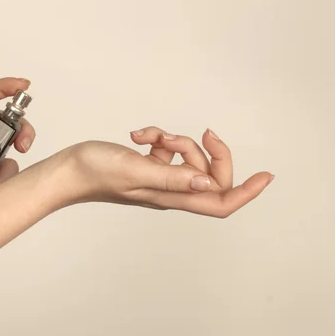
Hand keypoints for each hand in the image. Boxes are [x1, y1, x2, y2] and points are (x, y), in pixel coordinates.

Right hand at [58, 126, 272, 217]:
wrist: (69, 170)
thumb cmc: (95, 173)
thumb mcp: (136, 171)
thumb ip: (172, 177)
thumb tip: (207, 182)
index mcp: (171, 197)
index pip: (219, 202)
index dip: (246, 192)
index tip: (265, 176)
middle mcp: (170, 191)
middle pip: (210, 175)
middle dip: (208, 151)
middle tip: (203, 133)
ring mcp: (160, 179)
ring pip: (189, 158)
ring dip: (176, 139)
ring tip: (149, 137)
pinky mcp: (149, 167)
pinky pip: (168, 149)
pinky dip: (158, 137)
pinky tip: (139, 136)